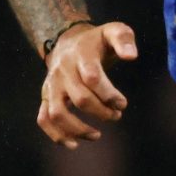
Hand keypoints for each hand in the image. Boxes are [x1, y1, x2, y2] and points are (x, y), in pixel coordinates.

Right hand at [37, 21, 138, 144]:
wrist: (67, 43)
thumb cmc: (96, 42)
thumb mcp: (112, 31)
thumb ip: (124, 39)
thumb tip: (131, 56)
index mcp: (80, 55)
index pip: (93, 78)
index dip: (110, 95)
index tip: (122, 104)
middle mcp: (62, 71)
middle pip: (80, 98)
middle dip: (102, 112)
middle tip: (116, 115)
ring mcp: (51, 85)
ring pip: (58, 113)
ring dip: (78, 129)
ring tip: (96, 135)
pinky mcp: (45, 96)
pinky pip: (44, 118)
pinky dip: (56, 135)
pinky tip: (74, 144)